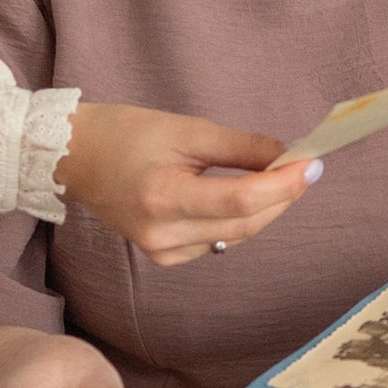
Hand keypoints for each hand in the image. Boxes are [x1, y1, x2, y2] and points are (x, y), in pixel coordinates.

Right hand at [58, 103, 320, 264]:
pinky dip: (238, 221)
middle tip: (304, 167)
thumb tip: (287, 157)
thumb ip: (240, 147)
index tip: (311, 164)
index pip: (240, 201)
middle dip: (282, 196)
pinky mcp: (163, 257)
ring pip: (236, 237)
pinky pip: (217, 242)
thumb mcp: (187, 130)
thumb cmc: (127, 134)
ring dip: (265, 209)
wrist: (77, 159)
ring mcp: (161, 250)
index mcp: (163, 196)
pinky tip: (241, 198)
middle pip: (245, 224)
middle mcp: (162, 233)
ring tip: (278, 177)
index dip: (283, 185)